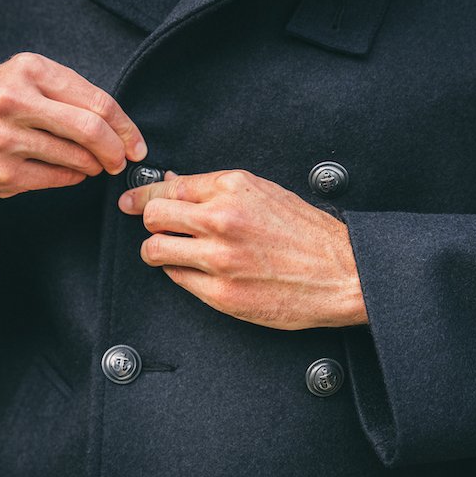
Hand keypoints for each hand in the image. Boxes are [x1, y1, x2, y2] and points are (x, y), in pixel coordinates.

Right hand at [0, 52, 146, 197]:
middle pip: (91, 130)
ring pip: (77, 158)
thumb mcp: (24, 79)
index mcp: (28, 70)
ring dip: (94, 166)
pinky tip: (69, 171)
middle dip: (116, 150)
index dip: (125, 126)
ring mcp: (4, 140)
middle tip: (121, 160)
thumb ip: (68, 94)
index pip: (96, 101)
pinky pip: (57, 179)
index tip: (136, 143)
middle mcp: (14, 101)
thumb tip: (119, 127)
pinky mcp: (0, 173)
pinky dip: (73, 178)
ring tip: (92, 164)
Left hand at [118, 170, 367, 330]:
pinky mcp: (221, 293)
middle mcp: (222, 220)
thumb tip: (174, 183)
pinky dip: (180, 272)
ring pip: (155, 249)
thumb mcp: (264, 192)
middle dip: (149, 221)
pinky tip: (197, 269)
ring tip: (170, 251)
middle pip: (153, 215)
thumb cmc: (309, 234)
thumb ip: (217, 188)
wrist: (342, 273)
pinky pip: (177, 278)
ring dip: (157, 250)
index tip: (133, 201)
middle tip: (156, 227)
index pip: (169, 187)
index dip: (145, 195)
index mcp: (233, 188)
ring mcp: (219, 258)